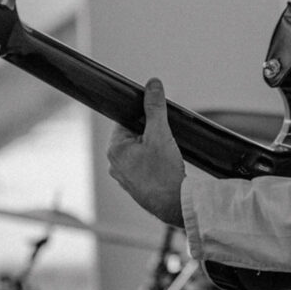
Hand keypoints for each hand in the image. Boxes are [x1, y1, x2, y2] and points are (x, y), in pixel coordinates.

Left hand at [108, 78, 186, 226]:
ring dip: (154, 149)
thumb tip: (152, 85)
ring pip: (140, 152)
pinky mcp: (136, 187)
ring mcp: (125, 177)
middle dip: (150, 134)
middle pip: (134, 136)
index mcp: (115, 149)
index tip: (156, 121)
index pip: (125, 121)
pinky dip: (155, 164)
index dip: (143, 118)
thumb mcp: (161, 133)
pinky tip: (166, 167)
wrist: (175, 204)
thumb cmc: (164, 173)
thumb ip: (155, 107)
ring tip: (167, 155)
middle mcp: (115, 164)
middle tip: (165, 139)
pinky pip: (144, 167)